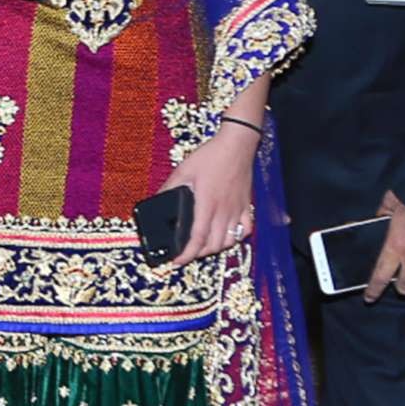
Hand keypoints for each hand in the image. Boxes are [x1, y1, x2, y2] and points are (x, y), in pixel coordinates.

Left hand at [156, 127, 257, 265]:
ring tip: (204, 246)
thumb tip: (157, 200)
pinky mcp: (247, 205)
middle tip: (187, 252)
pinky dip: (237, 237)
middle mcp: (224, 211)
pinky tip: (228, 235)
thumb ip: (169, 188)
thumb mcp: (183, 170)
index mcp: (206, 204)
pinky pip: (246, 229)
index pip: (197, 238)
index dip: (186, 254)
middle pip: (214, 245)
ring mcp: (238, 209)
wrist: (237, 145)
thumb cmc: (210, 156)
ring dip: (216, 248)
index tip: (177, 261)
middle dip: (199, 254)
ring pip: (230, 240)